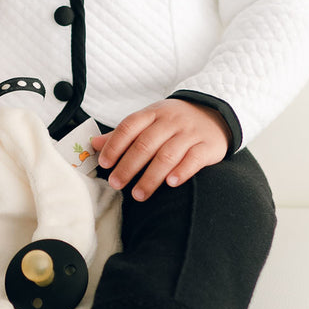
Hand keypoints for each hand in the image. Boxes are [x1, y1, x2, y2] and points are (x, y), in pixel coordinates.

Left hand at [90, 99, 230, 201]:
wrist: (214, 113)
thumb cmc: (174, 122)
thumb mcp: (149, 120)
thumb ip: (123, 134)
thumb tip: (94, 144)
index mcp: (152, 113)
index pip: (129, 126)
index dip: (115, 145)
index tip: (104, 163)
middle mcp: (170, 121)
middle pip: (145, 144)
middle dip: (128, 166)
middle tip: (116, 184)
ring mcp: (190, 133)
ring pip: (167, 155)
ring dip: (151, 177)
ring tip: (138, 195)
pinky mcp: (207, 146)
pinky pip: (194, 159)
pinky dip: (181, 171)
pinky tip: (171, 183)